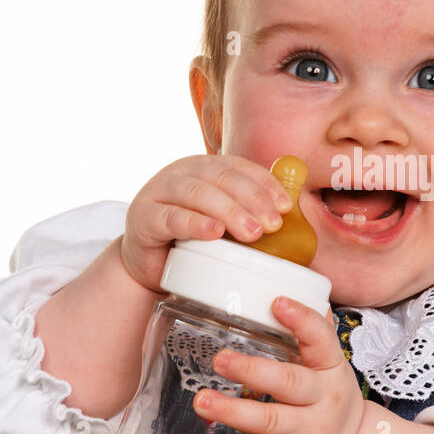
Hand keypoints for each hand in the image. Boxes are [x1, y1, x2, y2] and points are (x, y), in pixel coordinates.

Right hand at [120, 153, 293, 292]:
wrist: (149, 266)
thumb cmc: (192, 242)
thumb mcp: (223, 223)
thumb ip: (248, 214)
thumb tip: (289, 218)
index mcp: (205, 168)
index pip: (239, 167)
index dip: (265, 183)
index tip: (286, 206)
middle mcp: (182, 173)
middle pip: (222, 177)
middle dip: (253, 199)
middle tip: (273, 225)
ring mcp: (159, 192)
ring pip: (198, 194)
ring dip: (229, 211)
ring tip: (252, 233)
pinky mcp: (143, 218)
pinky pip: (171, 218)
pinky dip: (194, 224)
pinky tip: (214, 232)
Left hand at [192, 296, 365, 433]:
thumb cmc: (327, 395)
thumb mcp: (328, 363)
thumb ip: (311, 330)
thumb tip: (294, 278)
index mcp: (331, 367)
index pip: (322, 339)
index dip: (301, 320)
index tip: (276, 302)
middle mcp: (323, 399)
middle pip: (290, 382)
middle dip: (253, 370)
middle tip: (219, 358)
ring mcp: (310, 432)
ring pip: (271, 421)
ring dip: (234, 412)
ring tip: (202, 401)